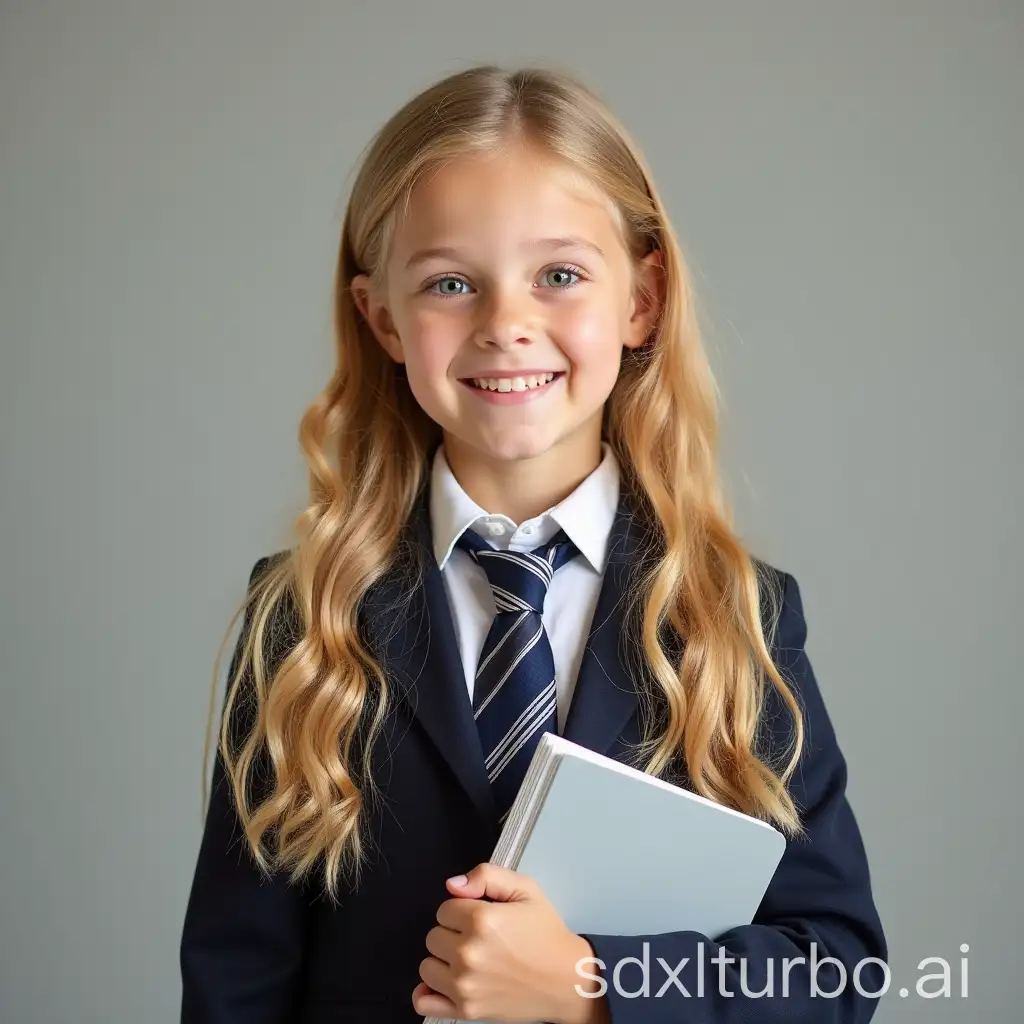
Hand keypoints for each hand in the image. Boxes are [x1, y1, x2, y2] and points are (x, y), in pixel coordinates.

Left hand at [412, 863, 607, 1022]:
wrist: (567, 979)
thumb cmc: (546, 934)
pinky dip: (429, 993)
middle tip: (479, 939)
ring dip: (443, 961)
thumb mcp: (525, 889)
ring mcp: (465, 985)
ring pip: (427, 966)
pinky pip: (426, 1002)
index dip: (461, 910)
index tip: (479, 917)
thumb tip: (453, 885)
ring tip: (469, 960)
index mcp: (481, 920)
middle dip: (452, 934)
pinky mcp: (467, 1010)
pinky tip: (447, 982)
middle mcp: (468, 953)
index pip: (444, 910)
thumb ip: (487, 876)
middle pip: (433, 936)